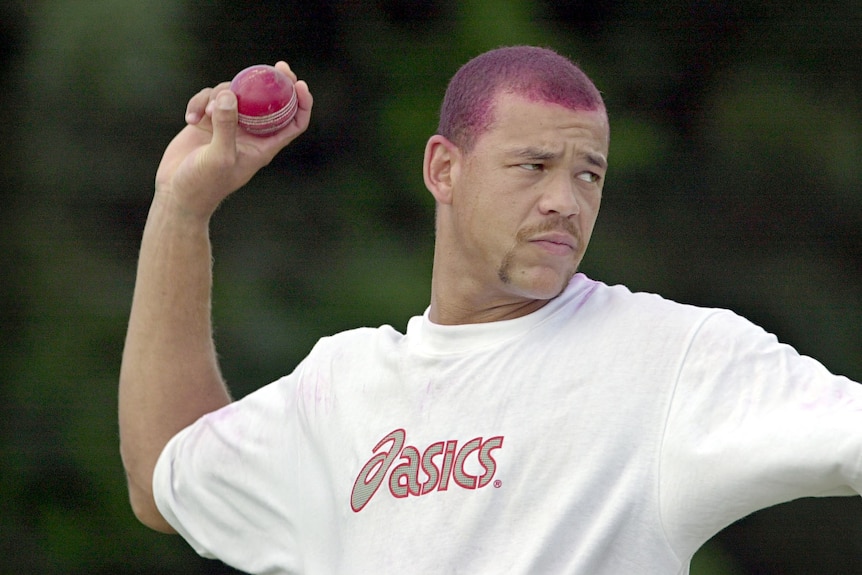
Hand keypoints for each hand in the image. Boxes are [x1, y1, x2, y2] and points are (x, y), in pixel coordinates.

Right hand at [154, 61, 312, 219]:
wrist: (177, 192)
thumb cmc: (204, 184)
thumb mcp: (219, 157)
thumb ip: (226, 126)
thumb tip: (230, 95)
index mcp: (264, 146)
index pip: (293, 122)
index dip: (301, 103)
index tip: (299, 84)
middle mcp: (249, 133)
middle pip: (268, 101)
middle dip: (273, 82)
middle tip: (277, 67)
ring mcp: (228, 124)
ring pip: (235, 94)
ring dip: (219, 96)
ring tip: (204, 114)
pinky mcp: (207, 120)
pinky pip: (209, 98)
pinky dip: (199, 101)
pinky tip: (189, 118)